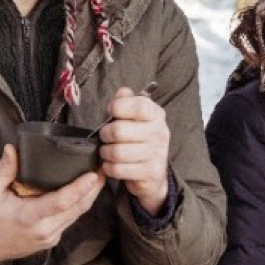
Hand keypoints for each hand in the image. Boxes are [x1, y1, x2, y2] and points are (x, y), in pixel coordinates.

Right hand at [0, 144, 105, 260]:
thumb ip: (4, 169)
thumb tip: (13, 148)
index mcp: (28, 217)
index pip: (61, 202)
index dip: (80, 188)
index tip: (93, 174)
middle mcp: (44, 229)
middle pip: (77, 208)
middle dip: (94, 188)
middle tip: (104, 166)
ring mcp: (50, 237)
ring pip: (77, 215)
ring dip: (90, 196)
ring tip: (99, 175)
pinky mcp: (52, 239)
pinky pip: (71, 219)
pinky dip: (79, 204)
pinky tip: (84, 191)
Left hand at [99, 85, 169, 215]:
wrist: (152, 173)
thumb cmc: (138, 139)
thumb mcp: (133, 118)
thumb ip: (126, 102)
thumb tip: (122, 92)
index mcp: (156, 115)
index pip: (139, 106)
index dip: (118, 107)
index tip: (110, 112)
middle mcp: (160, 132)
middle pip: (120, 130)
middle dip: (105, 134)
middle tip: (104, 137)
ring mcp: (157, 154)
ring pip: (117, 152)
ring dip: (105, 152)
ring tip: (106, 151)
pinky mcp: (150, 172)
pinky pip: (119, 169)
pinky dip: (109, 168)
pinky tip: (111, 165)